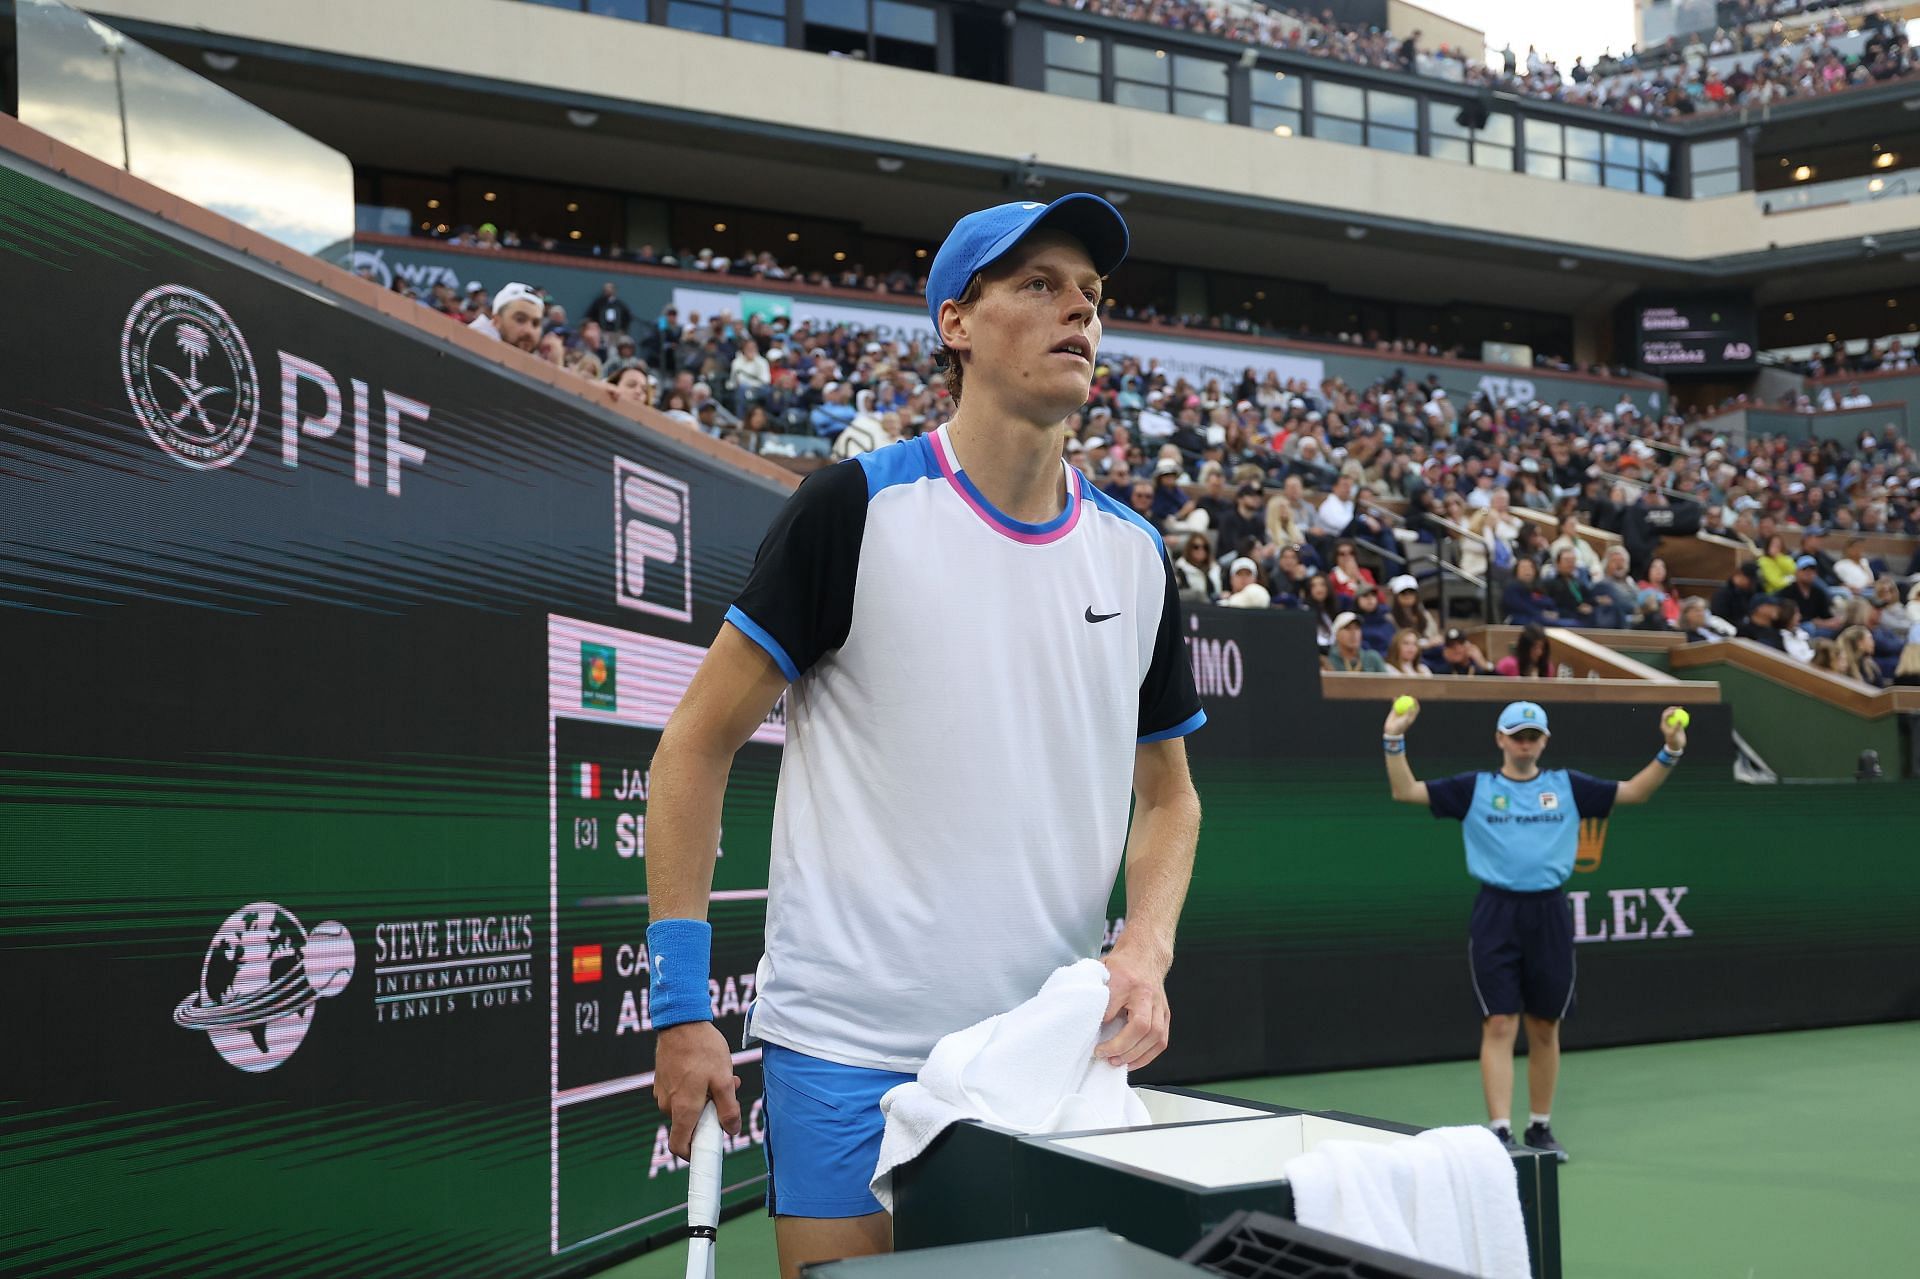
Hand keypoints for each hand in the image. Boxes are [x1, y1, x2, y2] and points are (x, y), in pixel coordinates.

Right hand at [653, 1021, 741, 1159]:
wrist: (681, 1021)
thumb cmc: (703, 1049)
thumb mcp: (723, 1080)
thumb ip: (728, 1109)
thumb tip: (731, 1130)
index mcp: (683, 1109)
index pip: (679, 1146)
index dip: (693, 1153)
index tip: (709, 1147)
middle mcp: (668, 1105)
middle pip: (688, 1124)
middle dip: (709, 1115)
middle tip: (727, 1094)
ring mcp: (663, 1092)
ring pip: (686, 1107)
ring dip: (704, 1099)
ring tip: (720, 1076)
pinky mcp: (662, 1080)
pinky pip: (680, 1094)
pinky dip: (694, 1089)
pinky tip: (706, 1070)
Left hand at [1098, 940, 1171, 1070]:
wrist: (1145, 955)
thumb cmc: (1120, 966)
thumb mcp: (1101, 973)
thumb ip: (1096, 995)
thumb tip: (1090, 1024)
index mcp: (1128, 981)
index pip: (1120, 1009)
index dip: (1111, 1033)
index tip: (1096, 1043)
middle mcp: (1148, 994)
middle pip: (1143, 1027)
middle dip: (1122, 1048)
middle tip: (1103, 1055)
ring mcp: (1160, 1005)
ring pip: (1156, 1037)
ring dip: (1135, 1055)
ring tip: (1116, 1062)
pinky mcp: (1165, 1014)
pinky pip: (1161, 1041)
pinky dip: (1147, 1055)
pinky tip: (1132, 1061)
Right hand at [1383, 698, 1420, 735]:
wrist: (1392, 731)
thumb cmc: (1400, 727)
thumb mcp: (1406, 720)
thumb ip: (1409, 713)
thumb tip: (1411, 705)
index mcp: (1411, 716)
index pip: (1416, 708)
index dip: (1416, 703)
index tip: (1414, 699)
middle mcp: (1406, 714)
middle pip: (1409, 705)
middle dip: (1409, 699)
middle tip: (1409, 695)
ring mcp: (1400, 712)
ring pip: (1402, 704)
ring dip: (1402, 699)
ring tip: (1402, 695)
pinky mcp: (1394, 712)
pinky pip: (1395, 705)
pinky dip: (1395, 702)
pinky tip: (1395, 698)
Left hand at [1660, 705, 1687, 752]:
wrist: (1676, 745)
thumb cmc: (1674, 740)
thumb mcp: (1674, 734)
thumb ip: (1677, 726)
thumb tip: (1679, 719)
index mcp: (1664, 724)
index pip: (1665, 716)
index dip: (1669, 712)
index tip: (1674, 711)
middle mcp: (1667, 723)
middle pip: (1668, 714)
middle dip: (1671, 709)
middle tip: (1677, 707)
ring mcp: (1672, 724)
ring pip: (1674, 716)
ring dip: (1677, 711)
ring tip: (1681, 708)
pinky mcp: (1677, 725)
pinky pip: (1680, 719)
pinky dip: (1683, 716)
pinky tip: (1687, 713)